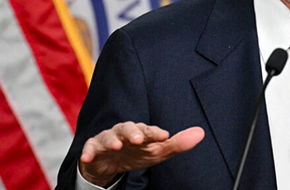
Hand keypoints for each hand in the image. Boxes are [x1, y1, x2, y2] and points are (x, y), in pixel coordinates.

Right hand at [78, 122, 204, 186]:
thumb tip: (201, 133)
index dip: (155, 132)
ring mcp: (108, 139)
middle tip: (138, 139)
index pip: (149, 130)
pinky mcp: (93, 148)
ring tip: (116, 146)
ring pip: (109, 136)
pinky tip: (88, 157)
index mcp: (141, 131)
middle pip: (128, 128)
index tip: (164, 136)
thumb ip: (177, 143)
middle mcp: (124, 132)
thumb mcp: (158, 151)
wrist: (111, 162)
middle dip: (133, 133)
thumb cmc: (138, 152)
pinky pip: (89, 148)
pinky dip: (88, 152)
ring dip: (112, 140)